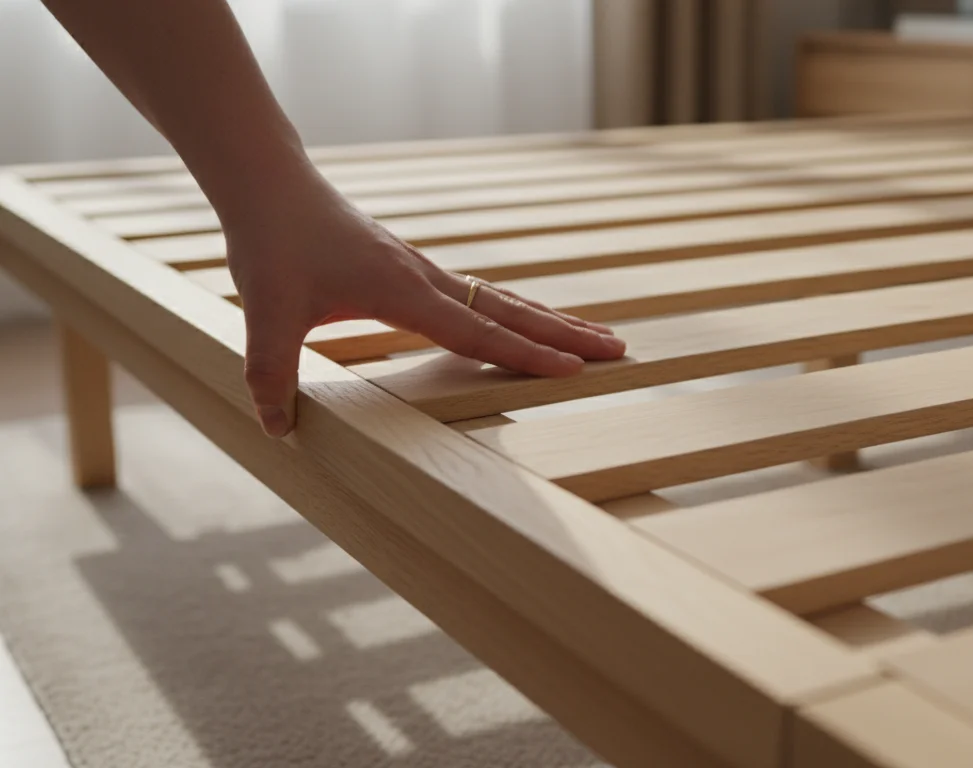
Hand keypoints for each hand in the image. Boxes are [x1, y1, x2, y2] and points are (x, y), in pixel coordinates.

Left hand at [222, 170, 626, 437]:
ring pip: (503, 299)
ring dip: (551, 320)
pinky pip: (481, 293)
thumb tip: (278, 431)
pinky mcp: (414, 268)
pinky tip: (525, 318)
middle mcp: (426, 279)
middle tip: (619, 350)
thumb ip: (271, 374)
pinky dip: (516, 309)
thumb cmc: (271, 242)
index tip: (574, 371)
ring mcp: (424, 271)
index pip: (478, 332)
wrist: (269, 182)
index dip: (526, 355)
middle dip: (566, 334)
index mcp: (403, 292)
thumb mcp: (266, 313)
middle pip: (511, 311)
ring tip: (596, 335)